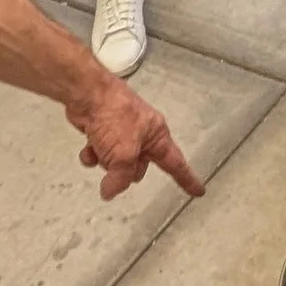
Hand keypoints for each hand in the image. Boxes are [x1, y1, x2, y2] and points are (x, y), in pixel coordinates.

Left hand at [72, 73, 205, 201]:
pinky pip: (100, 153)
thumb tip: (110, 192)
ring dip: (104, 161)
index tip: (198, 191)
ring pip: (116, 163)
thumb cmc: (114, 117)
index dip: (187, 179)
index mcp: (157, 136)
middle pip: (139, 168)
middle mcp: (142, 135)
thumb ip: (121, 178)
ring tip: (99, 149)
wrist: (87, 93)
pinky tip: (87, 147)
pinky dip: (92, 154)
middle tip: (115, 161)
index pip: (176, 163)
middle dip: (124, 170)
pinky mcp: (103, 131)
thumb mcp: (124, 154)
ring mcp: (121, 132)